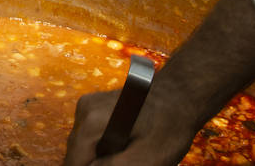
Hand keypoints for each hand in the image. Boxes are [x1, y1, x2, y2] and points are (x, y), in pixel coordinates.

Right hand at [63, 89, 192, 165]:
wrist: (180, 95)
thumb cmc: (169, 127)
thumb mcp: (145, 160)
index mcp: (92, 122)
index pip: (74, 162)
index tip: (119, 164)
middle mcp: (85, 110)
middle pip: (77, 154)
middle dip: (95, 164)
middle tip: (128, 161)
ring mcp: (88, 106)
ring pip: (84, 147)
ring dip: (100, 158)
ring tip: (128, 156)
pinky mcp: (95, 108)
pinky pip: (91, 138)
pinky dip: (104, 148)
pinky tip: (125, 147)